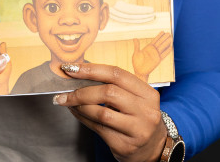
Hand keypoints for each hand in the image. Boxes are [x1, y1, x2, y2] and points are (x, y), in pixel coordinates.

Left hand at [52, 63, 168, 161]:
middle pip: (109, 92)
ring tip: (68, 102)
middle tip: (65, 92)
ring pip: (101, 113)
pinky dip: (82, 119)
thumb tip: (79, 76)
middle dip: (82, 91)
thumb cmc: (139, 119)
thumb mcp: (136, 100)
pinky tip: (76, 113)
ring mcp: (137, 130)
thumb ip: (115, 87)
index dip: (91, 69)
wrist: (154, 149)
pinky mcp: (125, 145)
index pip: (117, 74)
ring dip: (79, 106)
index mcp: (148, 94)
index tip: (71, 68)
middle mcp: (146, 111)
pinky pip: (98, 128)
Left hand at [131, 31, 171, 81]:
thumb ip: (137, 46)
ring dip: (167, 43)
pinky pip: (163, 55)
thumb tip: (135, 38)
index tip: (163, 31)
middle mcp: (153, 51)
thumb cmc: (137, 63)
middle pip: (160, 43)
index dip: (159, 36)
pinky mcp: (158, 60)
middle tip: (168, 33)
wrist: (139, 72)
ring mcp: (156, 55)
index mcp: (148, 48)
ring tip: (171, 38)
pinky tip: (171, 47)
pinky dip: (167, 51)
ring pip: (162, 47)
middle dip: (164, 38)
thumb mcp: (136, 53)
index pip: (155, 40)